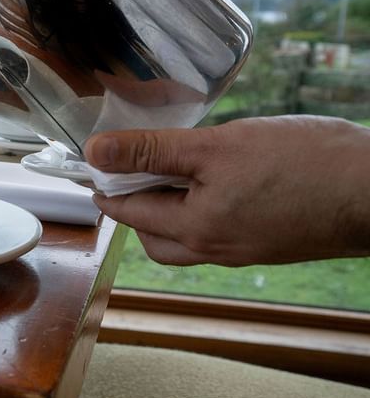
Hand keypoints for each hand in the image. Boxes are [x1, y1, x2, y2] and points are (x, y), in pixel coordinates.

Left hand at [84, 116, 369, 265]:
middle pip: (152, 233)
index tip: (92, 163)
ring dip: (167, 209)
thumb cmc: (304, 164)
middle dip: (133, 204)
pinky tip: (213, 181)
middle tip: (129, 165)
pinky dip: (199, 210)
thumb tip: (95, 152)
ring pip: (184, 237)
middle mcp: (215, 249)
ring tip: (170, 169)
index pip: (128, 211)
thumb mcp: (216, 147)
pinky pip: (216, 233)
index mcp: (194, 230)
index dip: (104, 184)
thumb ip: (152, 151)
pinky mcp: (268, 243)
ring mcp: (244, 250)